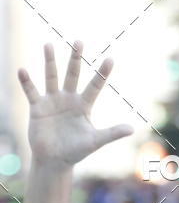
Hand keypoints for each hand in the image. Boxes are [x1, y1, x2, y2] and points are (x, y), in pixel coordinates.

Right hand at [17, 41, 132, 167]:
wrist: (54, 161)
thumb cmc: (76, 151)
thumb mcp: (95, 141)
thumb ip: (112, 133)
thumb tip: (132, 129)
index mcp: (83, 105)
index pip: (95, 86)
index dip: (102, 73)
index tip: (110, 58)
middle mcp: (68, 99)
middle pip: (73, 75)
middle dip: (75, 59)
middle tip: (79, 41)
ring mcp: (52, 101)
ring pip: (51, 77)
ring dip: (50, 62)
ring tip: (49, 45)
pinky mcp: (37, 107)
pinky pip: (31, 91)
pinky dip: (26, 82)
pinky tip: (22, 71)